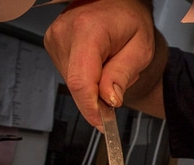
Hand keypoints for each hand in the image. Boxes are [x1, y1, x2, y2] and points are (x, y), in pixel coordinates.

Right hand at [43, 0, 154, 127]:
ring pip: (73, 82)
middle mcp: (65, 33)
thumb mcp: (140, 49)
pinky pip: (70, 74)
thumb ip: (122, 75)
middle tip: (119, 85)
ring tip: (110, 63)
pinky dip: (87, 77)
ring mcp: (55, 38)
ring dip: (94, 85)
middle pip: (76, 85)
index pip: (81, 81)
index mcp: (87, 31)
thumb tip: (108, 100)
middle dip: (98, 96)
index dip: (90, 108)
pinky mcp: (53, 45)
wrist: (118, 3)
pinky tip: (99, 62)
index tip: (102, 123)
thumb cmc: (131, 20)